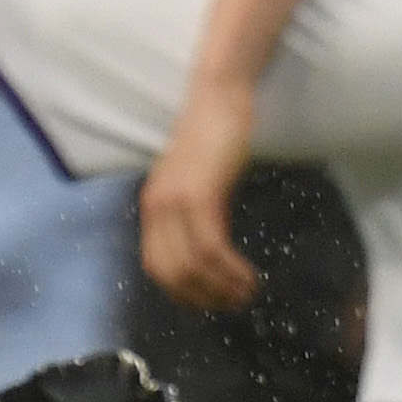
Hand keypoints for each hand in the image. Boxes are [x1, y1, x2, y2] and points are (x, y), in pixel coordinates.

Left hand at [139, 72, 259, 310]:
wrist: (218, 96)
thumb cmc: (213, 135)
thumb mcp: (197, 181)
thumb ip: (197, 213)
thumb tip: (209, 251)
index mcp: (153, 206)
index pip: (156, 267)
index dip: (181, 293)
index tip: (209, 301)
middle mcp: (157, 208)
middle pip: (171, 275)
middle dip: (203, 297)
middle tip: (232, 304)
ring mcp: (176, 202)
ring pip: (193, 267)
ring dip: (222, 288)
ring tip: (246, 294)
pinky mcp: (199, 195)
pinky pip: (212, 248)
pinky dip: (230, 270)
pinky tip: (248, 276)